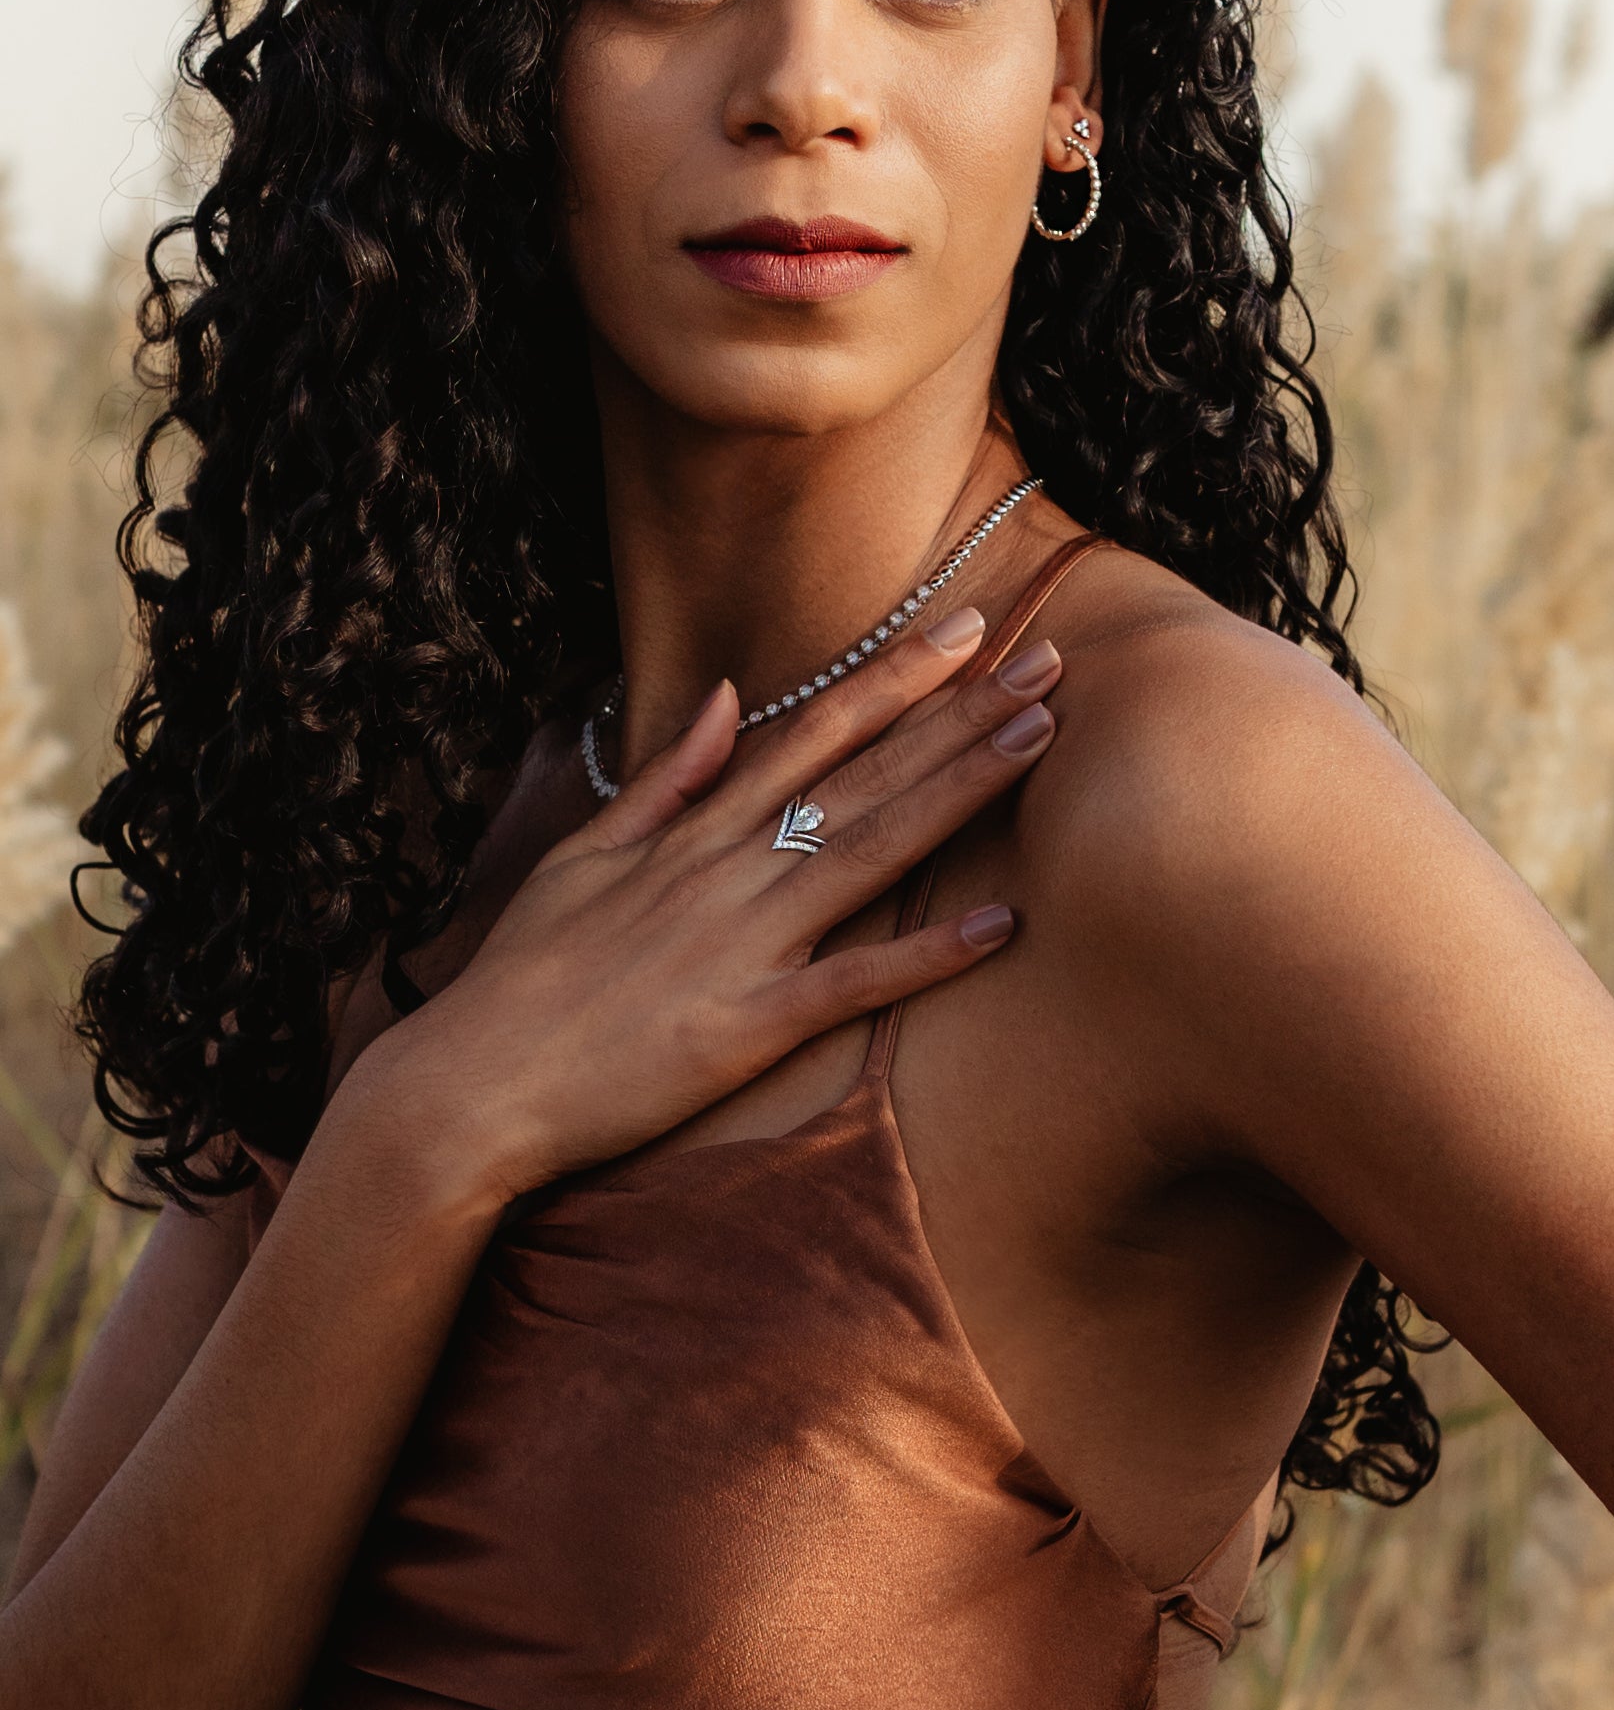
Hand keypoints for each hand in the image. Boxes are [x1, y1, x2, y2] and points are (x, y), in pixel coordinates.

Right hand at [356, 606, 1059, 1212]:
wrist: (469, 1082)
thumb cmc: (523, 974)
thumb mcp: (585, 852)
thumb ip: (667, 777)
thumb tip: (730, 696)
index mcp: (696, 831)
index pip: (816, 729)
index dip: (898, 676)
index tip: (967, 627)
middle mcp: (728, 870)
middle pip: (866, 773)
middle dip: (962, 713)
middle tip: (1048, 659)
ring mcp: (742, 944)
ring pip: (873, 849)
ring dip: (961, 791)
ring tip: (1039, 739)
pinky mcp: (747, 1027)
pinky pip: (853, 985)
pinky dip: (927, 955)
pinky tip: (1000, 924)